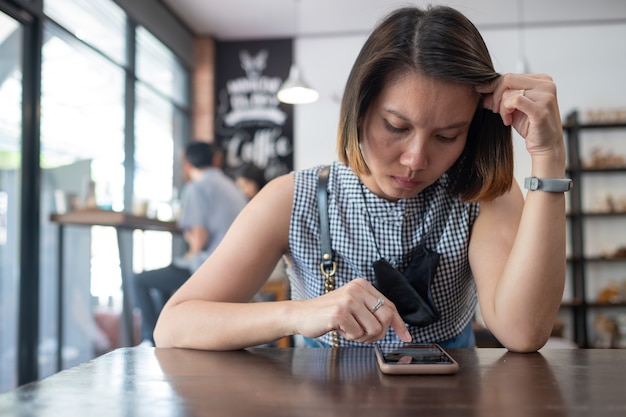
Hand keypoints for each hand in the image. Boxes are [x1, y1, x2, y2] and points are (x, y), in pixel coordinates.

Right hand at [291, 278, 411, 343]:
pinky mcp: (339, 312)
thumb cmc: (328, 314)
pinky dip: (350, 337)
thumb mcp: (353, 306)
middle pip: (386, 318)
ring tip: (349, 331)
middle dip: (378, 333)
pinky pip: (358, 334)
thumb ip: (371, 311)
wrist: (301, 314)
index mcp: (362, 285)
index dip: (399, 324)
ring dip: (363, 337)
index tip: (406, 336)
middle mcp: (356, 289)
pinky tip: (340, 330)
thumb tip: (396, 325)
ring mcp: (348, 299)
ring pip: (374, 329)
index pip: (389, 306)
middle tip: (364, 336)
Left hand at [476, 73, 563, 159]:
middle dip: (496, 95)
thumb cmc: (531, 126)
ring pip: (509, 92)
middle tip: (494, 109)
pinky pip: (515, 101)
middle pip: (508, 79)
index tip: (484, 95)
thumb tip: (480, 89)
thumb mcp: (512, 108)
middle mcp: (546, 85)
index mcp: (542, 80)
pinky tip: (508, 120)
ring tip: (506, 118)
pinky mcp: (541, 110)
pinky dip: (506, 110)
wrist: (545, 146)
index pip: (510, 76)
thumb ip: (499, 97)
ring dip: (501, 107)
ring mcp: (546, 96)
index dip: (494, 87)